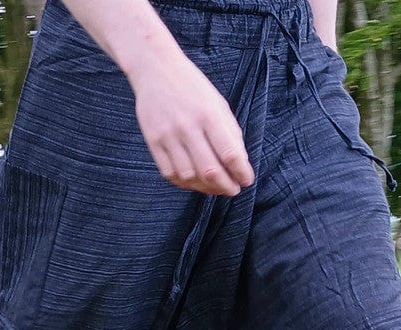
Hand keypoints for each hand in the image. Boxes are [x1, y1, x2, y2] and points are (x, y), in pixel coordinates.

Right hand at [131, 54, 254, 195]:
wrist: (155, 69)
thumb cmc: (192, 86)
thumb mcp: (217, 102)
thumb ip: (230, 132)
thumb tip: (240, 163)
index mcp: (209, 114)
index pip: (230, 153)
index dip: (241, 172)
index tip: (246, 181)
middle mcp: (188, 127)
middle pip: (210, 170)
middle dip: (225, 186)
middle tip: (233, 190)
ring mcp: (168, 136)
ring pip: (189, 176)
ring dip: (205, 188)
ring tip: (214, 187)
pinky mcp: (153, 142)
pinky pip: (170, 173)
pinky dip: (185, 183)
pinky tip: (195, 181)